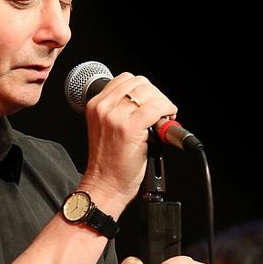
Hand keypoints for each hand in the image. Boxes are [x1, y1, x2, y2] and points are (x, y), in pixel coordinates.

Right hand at [79, 73, 176, 211]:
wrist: (106, 184)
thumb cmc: (109, 161)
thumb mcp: (107, 127)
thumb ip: (121, 110)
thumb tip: (149, 101)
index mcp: (96, 104)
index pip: (126, 79)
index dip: (144, 89)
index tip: (151, 102)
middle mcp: (103, 107)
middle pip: (139, 83)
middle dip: (155, 95)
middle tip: (160, 112)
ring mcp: (115, 116)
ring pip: (149, 93)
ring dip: (162, 103)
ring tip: (163, 118)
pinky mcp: (129, 128)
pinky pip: (156, 107)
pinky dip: (167, 110)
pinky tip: (167, 121)